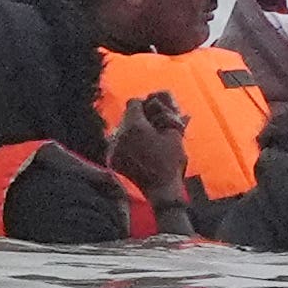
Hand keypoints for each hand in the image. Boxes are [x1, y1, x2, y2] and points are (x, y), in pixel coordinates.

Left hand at [109, 90, 195, 209]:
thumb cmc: (171, 160)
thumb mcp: (175, 134)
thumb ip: (168, 114)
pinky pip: (118, 142)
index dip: (146, 105)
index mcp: (134, 126)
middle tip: (154, 126)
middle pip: (126, 116)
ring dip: (134, 130)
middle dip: (140, 118)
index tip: (156, 113)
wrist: (161, 189)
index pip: (134, 102)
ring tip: (148, 140)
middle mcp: (119, 135)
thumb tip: (167, 99)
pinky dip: (128, 143)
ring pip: (121, 129)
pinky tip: (140, 150)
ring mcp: (113, 148)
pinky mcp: (112, 159)